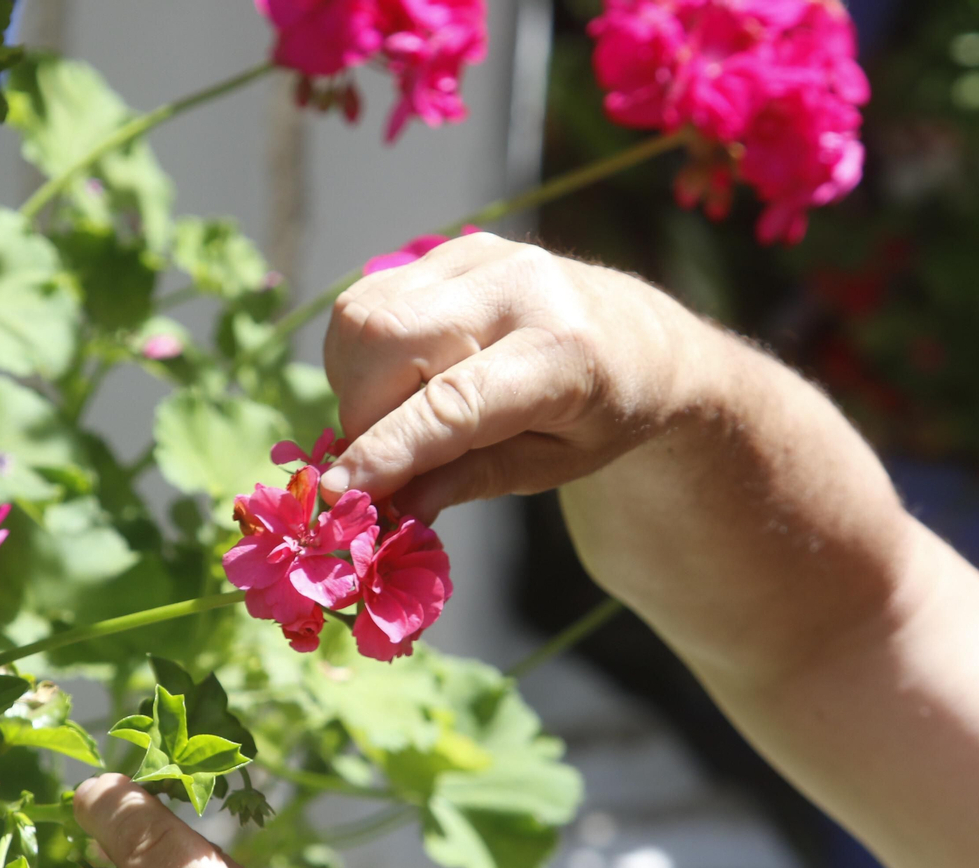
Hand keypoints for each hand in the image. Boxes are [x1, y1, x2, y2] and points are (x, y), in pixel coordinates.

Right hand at [320, 231, 704, 520]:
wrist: (640, 337)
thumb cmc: (599, 415)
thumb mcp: (554, 467)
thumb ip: (473, 480)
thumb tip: (394, 507)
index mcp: (562, 351)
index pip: (452, 402)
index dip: (387, 449)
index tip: (338, 494)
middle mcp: (517, 285)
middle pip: (387, 340)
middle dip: (363, 414)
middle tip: (385, 462)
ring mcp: (476, 255)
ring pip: (362, 318)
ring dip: (357, 384)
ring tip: (403, 416)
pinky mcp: (447, 249)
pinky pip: (364, 303)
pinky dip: (361, 356)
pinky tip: (403, 380)